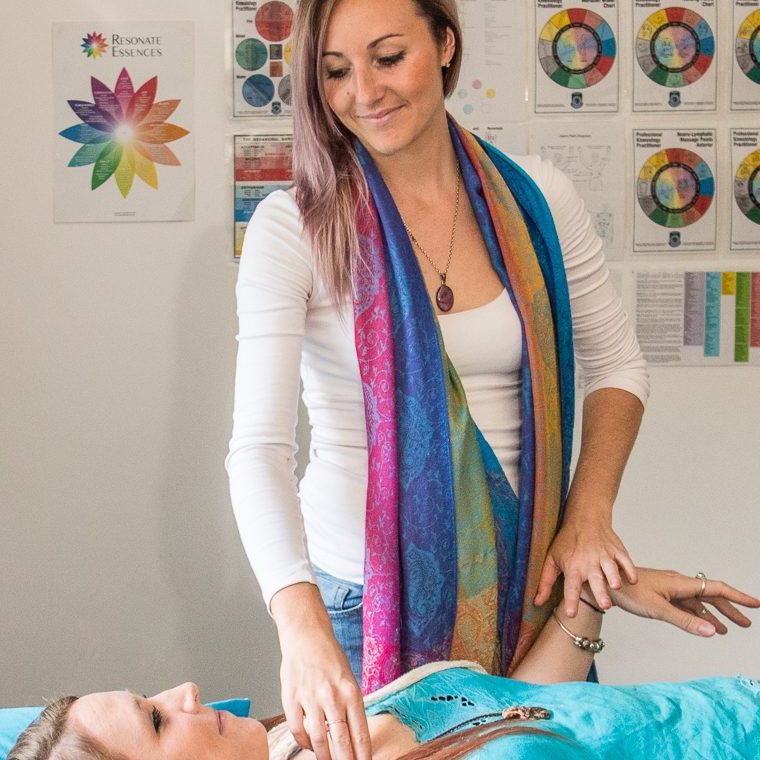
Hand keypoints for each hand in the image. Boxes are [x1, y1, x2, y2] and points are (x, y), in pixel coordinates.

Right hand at [273, 584, 371, 759]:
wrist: (305, 635)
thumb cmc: (329, 657)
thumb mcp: (348, 679)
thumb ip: (351, 707)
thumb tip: (354, 739)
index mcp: (351, 691)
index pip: (360, 733)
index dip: (363, 756)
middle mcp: (332, 696)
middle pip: (341, 742)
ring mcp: (310, 698)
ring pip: (319, 741)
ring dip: (324, 757)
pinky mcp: (291, 698)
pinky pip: (298, 730)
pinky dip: (305, 743)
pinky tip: (310, 745)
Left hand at [534, 516, 636, 616]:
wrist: (585, 517)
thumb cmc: (567, 541)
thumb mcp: (551, 559)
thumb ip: (546, 583)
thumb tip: (537, 603)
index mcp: (573, 567)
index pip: (571, 586)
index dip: (571, 600)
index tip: (571, 614)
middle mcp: (589, 562)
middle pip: (595, 579)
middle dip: (600, 592)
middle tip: (604, 605)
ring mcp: (604, 555)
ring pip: (611, 568)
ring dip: (614, 578)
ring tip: (615, 587)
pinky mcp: (617, 550)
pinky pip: (625, 560)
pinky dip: (630, 569)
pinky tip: (632, 579)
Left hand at [609, 567, 759, 636]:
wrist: (605, 585)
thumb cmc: (628, 592)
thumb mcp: (658, 609)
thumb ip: (685, 621)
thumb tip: (713, 631)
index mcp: (680, 583)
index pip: (716, 588)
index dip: (738, 597)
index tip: (756, 604)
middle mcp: (678, 584)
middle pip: (711, 596)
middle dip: (730, 609)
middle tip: (748, 623)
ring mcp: (670, 590)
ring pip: (699, 602)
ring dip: (715, 615)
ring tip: (730, 629)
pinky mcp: (662, 596)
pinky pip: (687, 606)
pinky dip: (698, 616)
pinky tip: (704, 626)